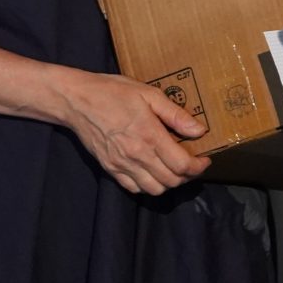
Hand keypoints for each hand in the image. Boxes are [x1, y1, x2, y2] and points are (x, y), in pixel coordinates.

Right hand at [56, 69, 211, 195]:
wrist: (77, 101)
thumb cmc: (113, 92)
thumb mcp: (149, 94)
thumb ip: (175, 115)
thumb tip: (199, 130)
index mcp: (150, 136)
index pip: (181, 165)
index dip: (198, 167)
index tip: (205, 160)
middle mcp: (136, 155)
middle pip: (170, 181)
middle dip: (188, 176)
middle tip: (193, 164)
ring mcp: (122, 165)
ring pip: (153, 189)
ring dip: (169, 184)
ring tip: (175, 169)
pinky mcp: (110, 169)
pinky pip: (133, 188)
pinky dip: (148, 186)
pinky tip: (153, 171)